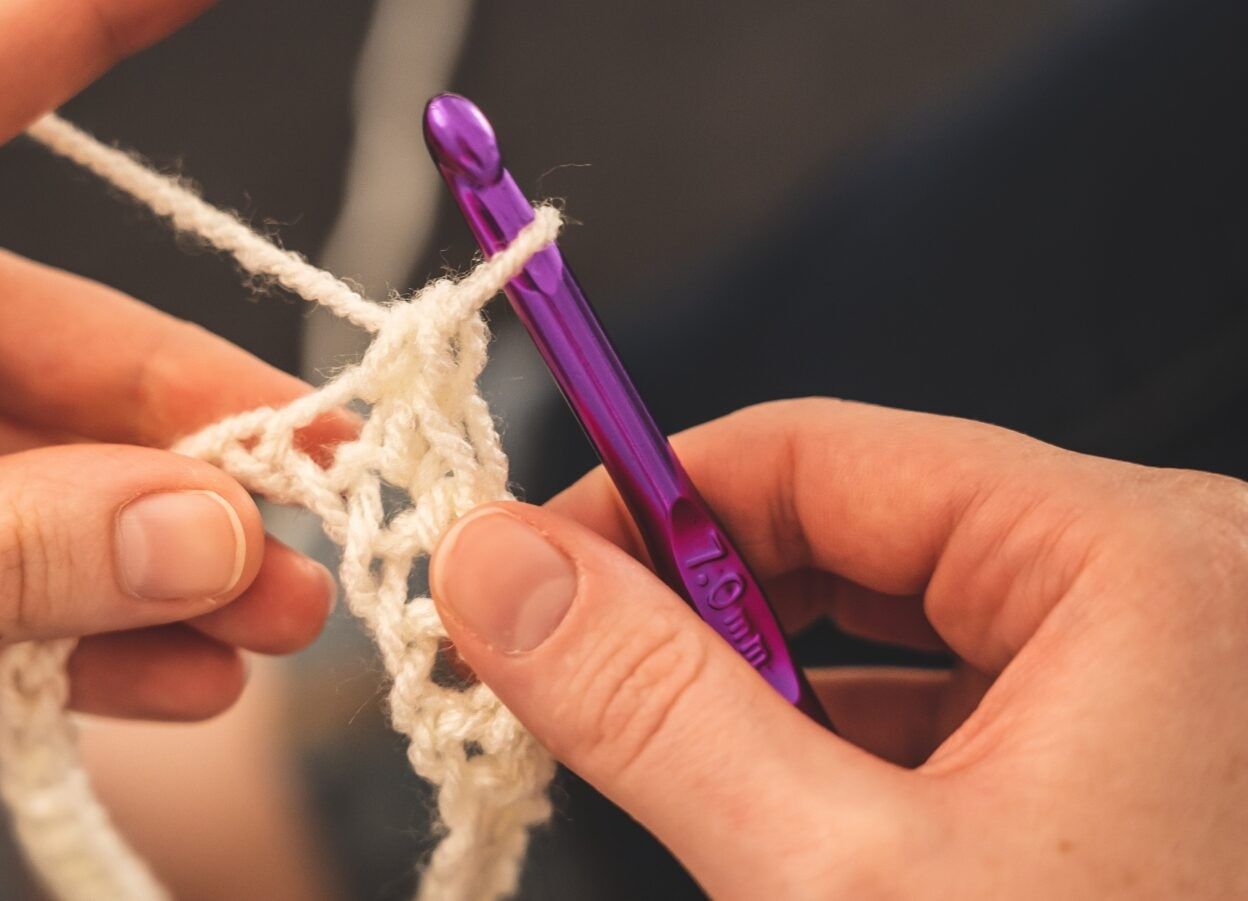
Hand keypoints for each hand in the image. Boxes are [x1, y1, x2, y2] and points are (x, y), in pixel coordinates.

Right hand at [431, 398, 1247, 897]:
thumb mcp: (840, 882)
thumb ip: (653, 706)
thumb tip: (499, 568)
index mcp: (1139, 565)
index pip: (820, 453)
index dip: (642, 505)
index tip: (521, 572)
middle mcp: (1164, 595)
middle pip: (849, 531)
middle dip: (691, 607)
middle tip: (563, 672)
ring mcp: (1151, 682)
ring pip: (885, 621)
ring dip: (753, 684)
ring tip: (665, 759)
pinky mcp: (1122, 759)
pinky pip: (939, 701)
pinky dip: (831, 744)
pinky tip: (770, 808)